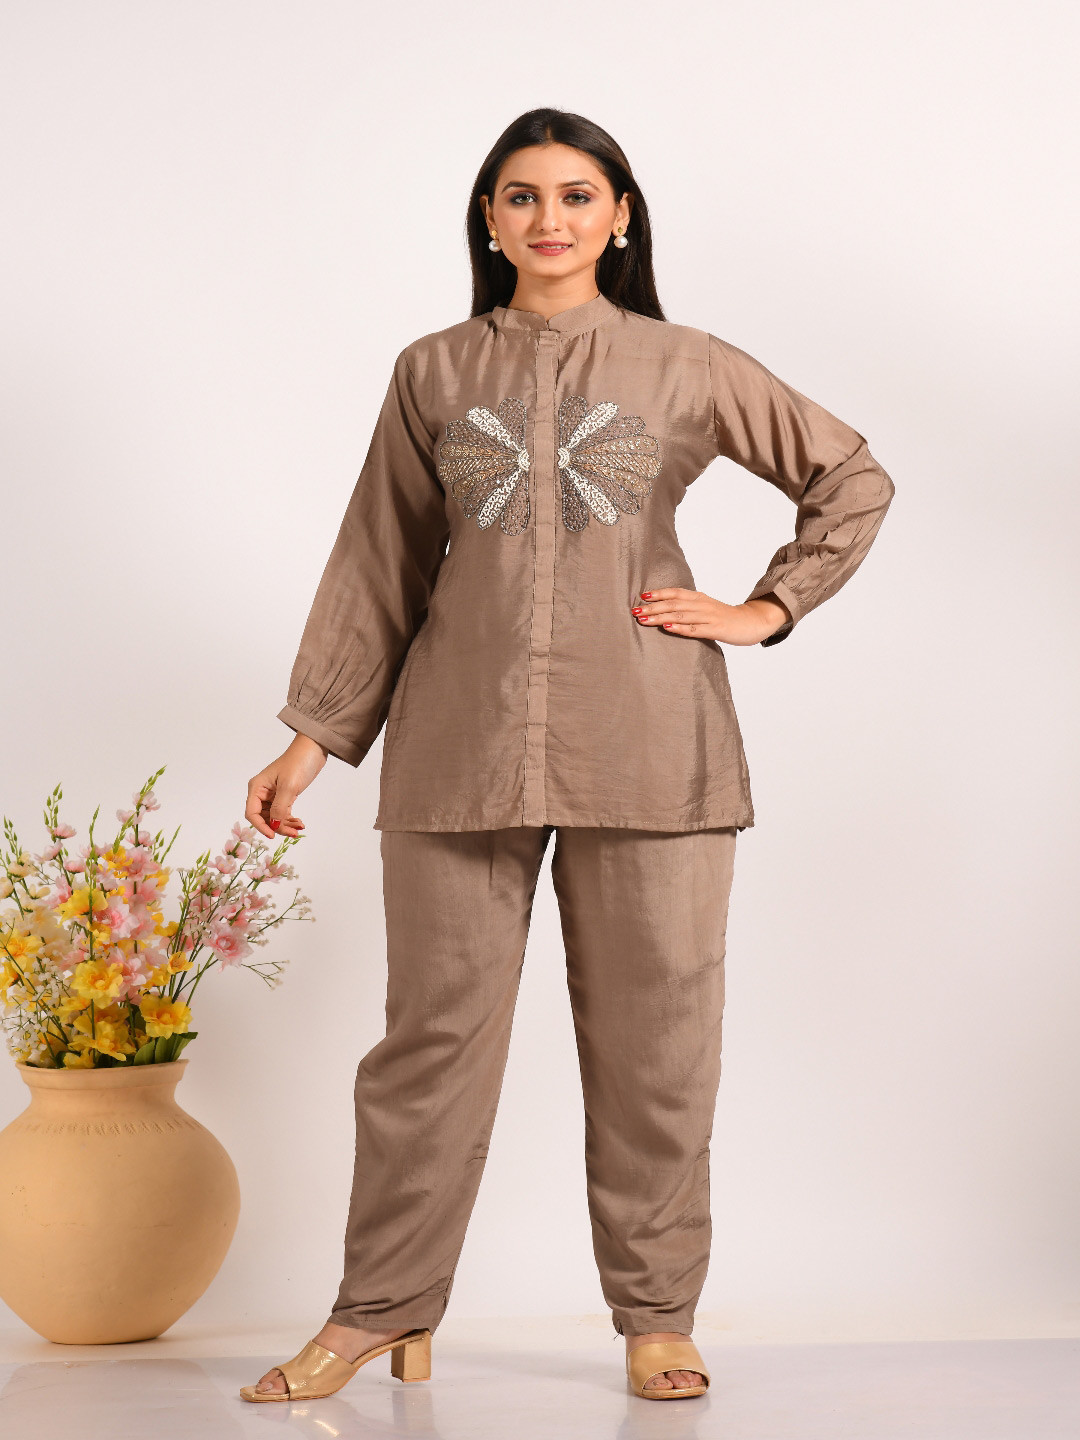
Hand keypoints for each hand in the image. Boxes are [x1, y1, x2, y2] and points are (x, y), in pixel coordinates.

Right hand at [246, 734, 326, 839]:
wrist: (313, 750)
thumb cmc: (298, 763)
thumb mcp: (288, 787)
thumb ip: (280, 808)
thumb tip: (274, 826)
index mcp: (257, 788)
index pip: (252, 813)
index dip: (261, 826)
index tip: (273, 835)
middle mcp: (262, 792)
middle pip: (264, 817)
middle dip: (277, 827)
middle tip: (293, 833)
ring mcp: (273, 794)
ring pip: (274, 817)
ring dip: (285, 825)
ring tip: (299, 828)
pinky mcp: (284, 795)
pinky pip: (282, 812)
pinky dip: (290, 819)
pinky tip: (299, 823)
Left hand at [630, 588, 790, 644]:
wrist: (752, 622)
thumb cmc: (725, 617)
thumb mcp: (706, 608)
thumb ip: (688, 607)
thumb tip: (666, 610)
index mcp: (699, 598)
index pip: (676, 592)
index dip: (659, 593)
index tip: (641, 595)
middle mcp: (702, 605)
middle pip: (674, 604)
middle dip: (653, 607)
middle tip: (634, 611)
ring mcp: (709, 617)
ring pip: (680, 616)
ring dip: (660, 617)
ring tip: (644, 620)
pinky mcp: (715, 630)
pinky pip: (695, 629)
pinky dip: (680, 628)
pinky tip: (667, 628)